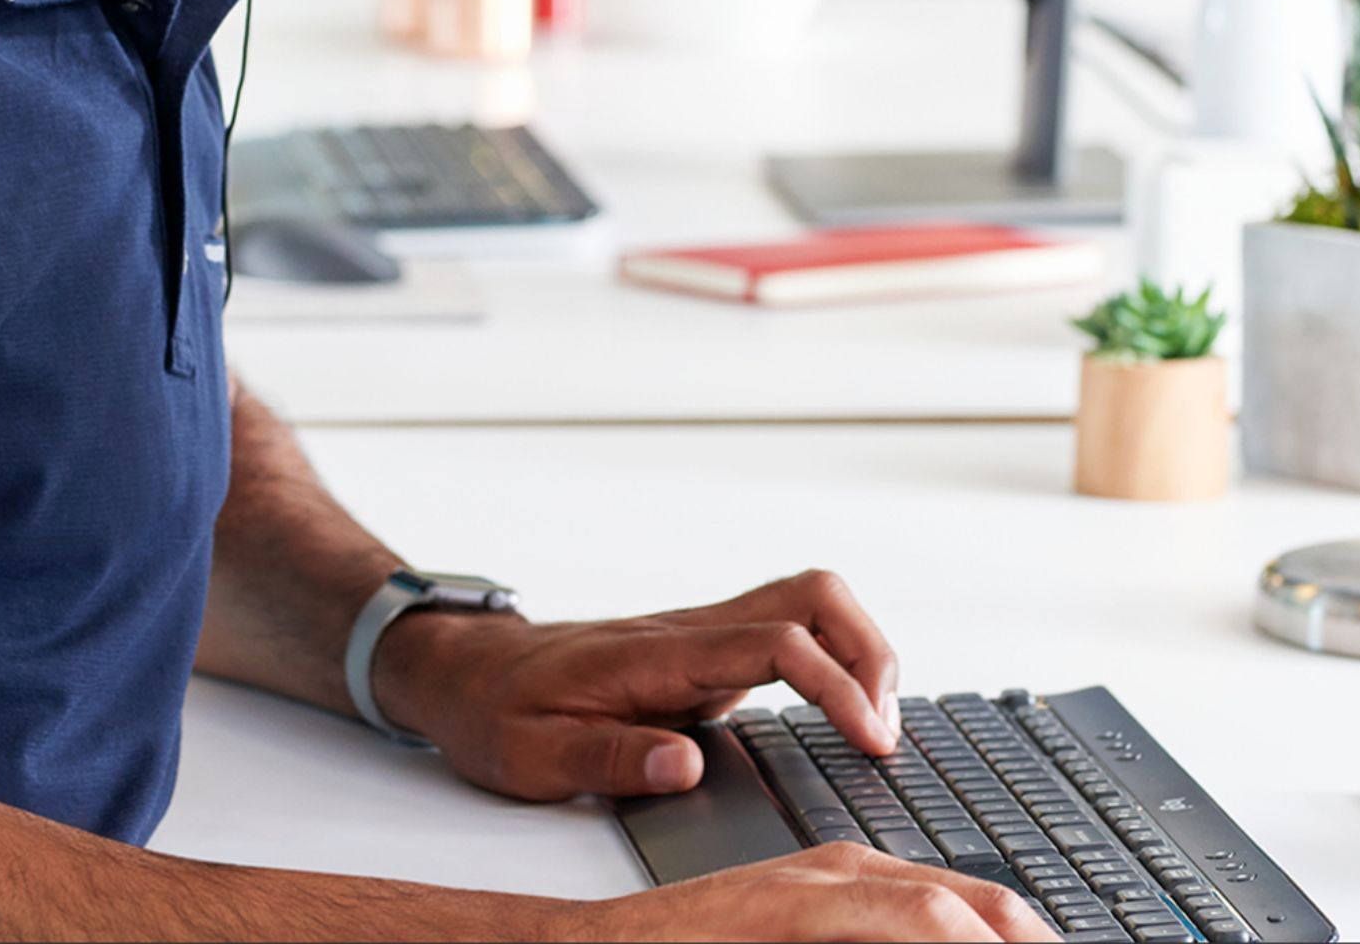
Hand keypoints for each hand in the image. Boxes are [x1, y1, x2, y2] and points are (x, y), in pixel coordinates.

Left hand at [375, 569, 899, 800]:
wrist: (472, 671)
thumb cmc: (500, 710)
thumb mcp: (534, 753)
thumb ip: (612, 758)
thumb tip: (687, 765)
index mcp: (660, 653)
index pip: (776, 642)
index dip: (836, 684)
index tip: (872, 739)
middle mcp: (693, 631)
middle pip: (814, 594)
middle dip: (871, 650)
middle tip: (886, 729)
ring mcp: (705, 636)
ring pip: (810, 601)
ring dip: (861, 648)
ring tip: (877, 723)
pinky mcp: (709, 652)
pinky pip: (792, 632)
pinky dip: (837, 659)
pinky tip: (844, 712)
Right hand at [553, 846, 1053, 942]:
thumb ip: (862, 942)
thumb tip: (951, 940)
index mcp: (857, 884)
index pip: (973, 909)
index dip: (1026, 936)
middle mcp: (847, 873)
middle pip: (979, 901)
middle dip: (1033, 937)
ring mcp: (818, 888)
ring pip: (947, 905)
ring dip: (1005, 935)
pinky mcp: (788, 906)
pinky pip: (896, 916)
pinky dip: (950, 934)